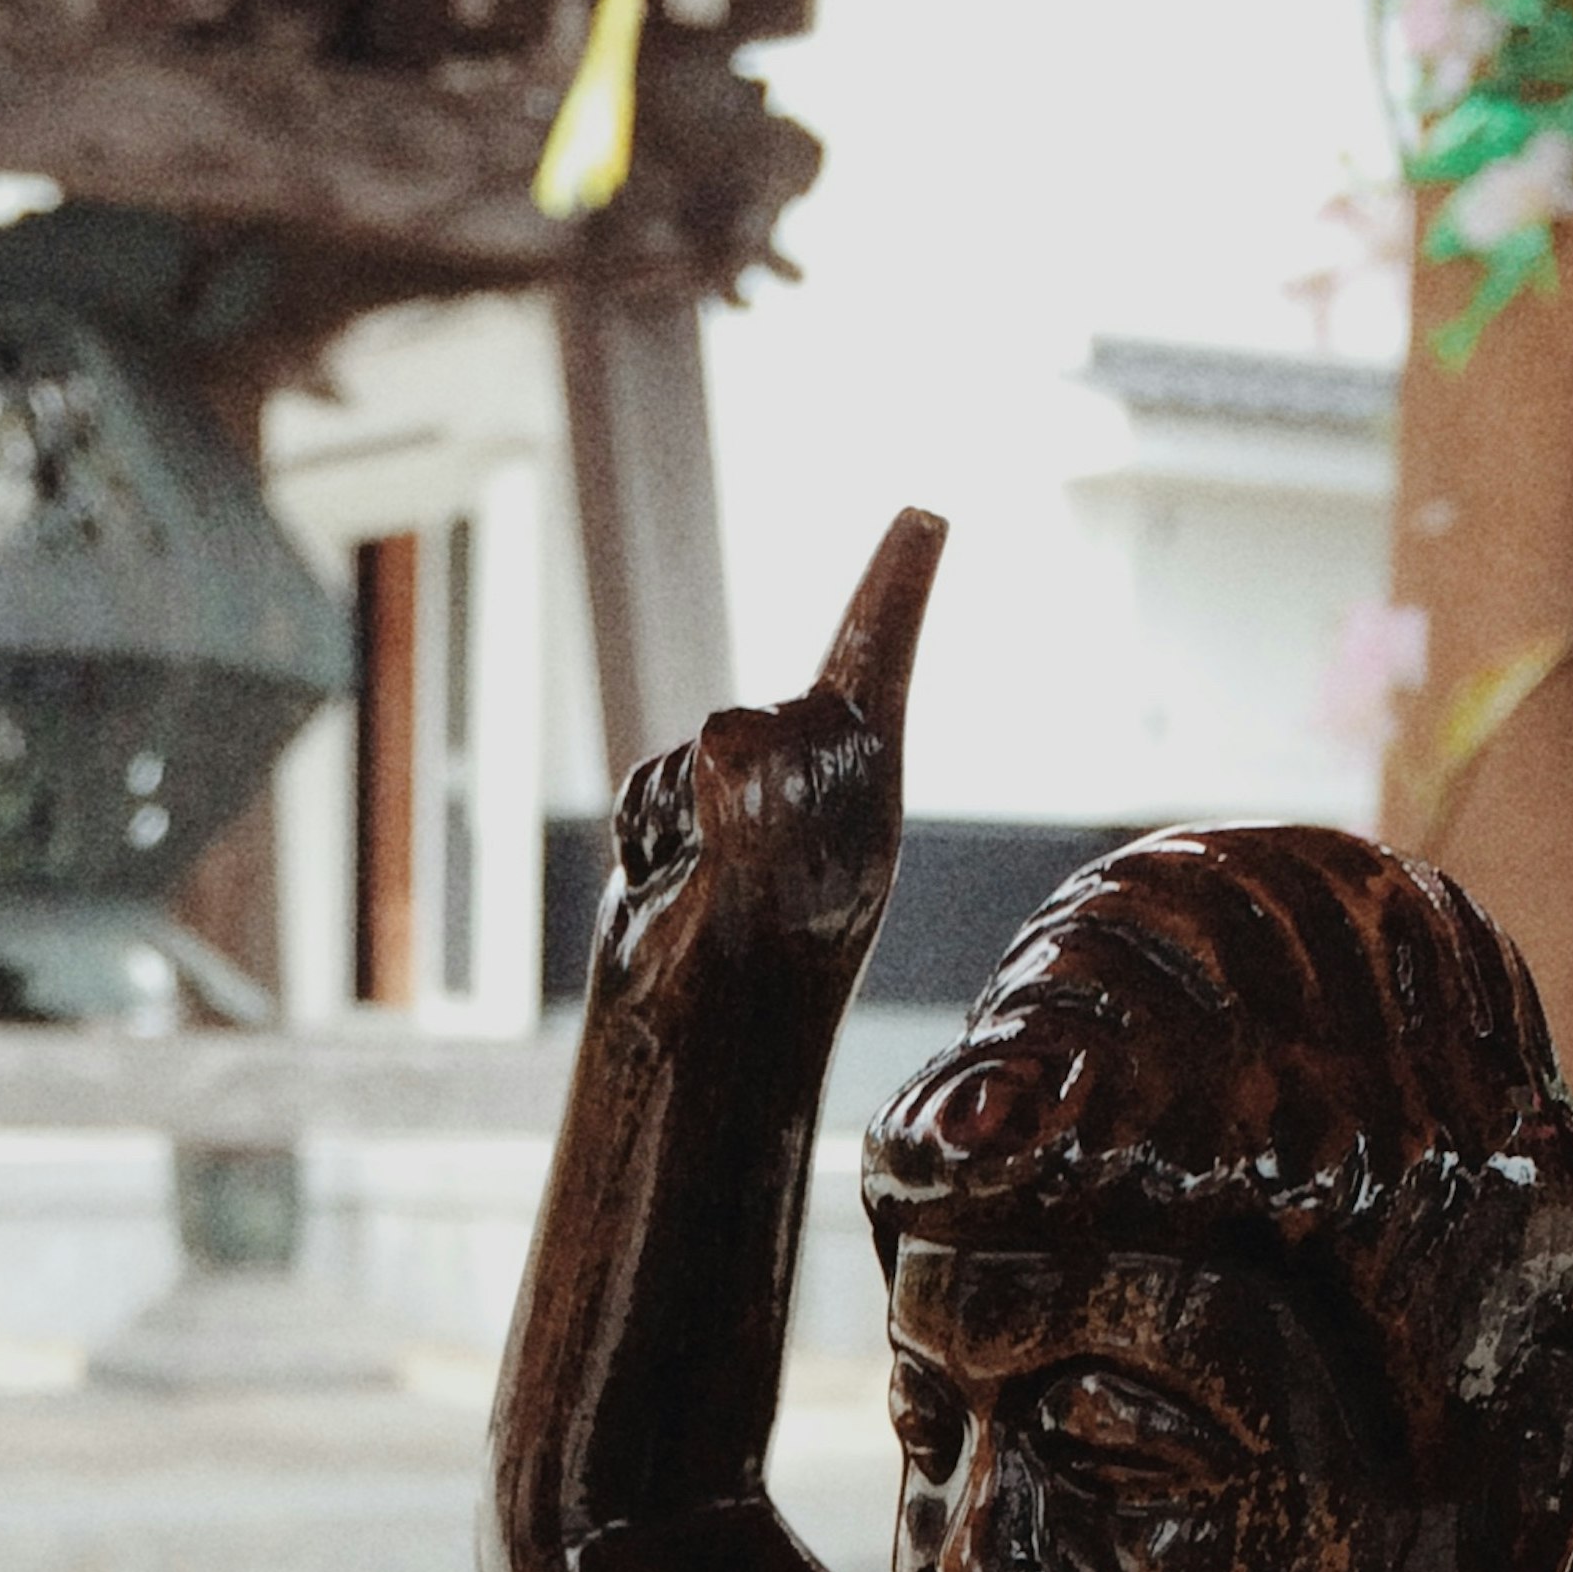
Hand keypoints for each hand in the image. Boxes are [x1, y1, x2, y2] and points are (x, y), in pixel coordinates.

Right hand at [591, 508, 943, 1027]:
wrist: (688, 1059)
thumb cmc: (745, 980)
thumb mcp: (761, 881)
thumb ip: (753, 791)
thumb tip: (727, 732)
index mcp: (869, 786)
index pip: (878, 655)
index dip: (893, 579)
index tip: (926, 513)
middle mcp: (822, 787)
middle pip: (757, 710)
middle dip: (728, 775)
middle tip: (732, 875)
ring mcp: (760, 808)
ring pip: (692, 747)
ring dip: (678, 815)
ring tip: (702, 893)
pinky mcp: (703, 829)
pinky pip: (652, 785)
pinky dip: (646, 833)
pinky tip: (671, 889)